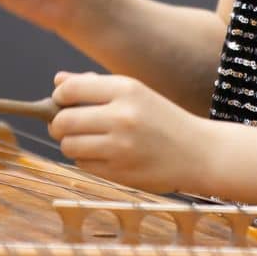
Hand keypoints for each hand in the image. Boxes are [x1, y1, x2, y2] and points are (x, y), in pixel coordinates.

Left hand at [47, 71, 212, 193]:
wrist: (198, 153)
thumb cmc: (161, 119)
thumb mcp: (134, 93)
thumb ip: (94, 86)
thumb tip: (58, 82)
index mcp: (125, 90)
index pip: (70, 91)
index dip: (59, 97)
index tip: (63, 101)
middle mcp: (122, 117)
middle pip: (63, 122)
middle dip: (58, 124)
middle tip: (66, 126)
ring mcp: (120, 147)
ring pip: (68, 146)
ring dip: (71, 144)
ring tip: (87, 141)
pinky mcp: (120, 173)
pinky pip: (83, 165)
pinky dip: (87, 160)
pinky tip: (105, 155)